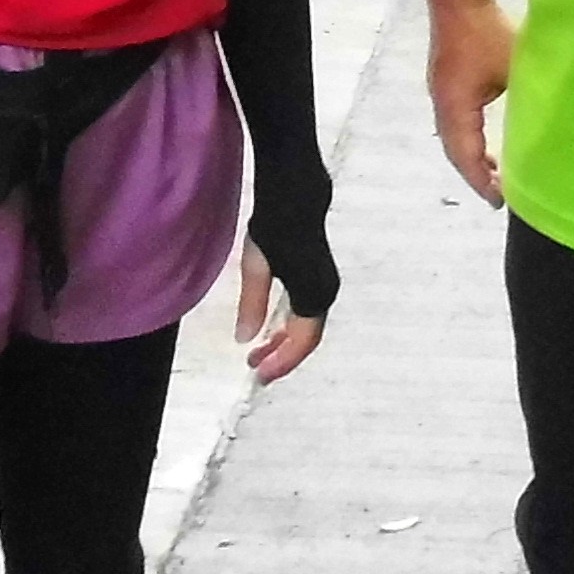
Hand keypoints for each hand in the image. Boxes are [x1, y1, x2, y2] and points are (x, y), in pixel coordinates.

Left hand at [235, 239, 326, 382]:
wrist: (296, 197)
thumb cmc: (274, 228)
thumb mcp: (255, 267)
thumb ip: (252, 304)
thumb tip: (245, 339)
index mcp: (311, 295)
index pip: (300, 342)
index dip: (280, 362)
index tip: (258, 375)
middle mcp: (325, 295)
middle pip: (306, 339)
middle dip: (281, 356)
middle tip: (254, 367)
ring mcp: (327, 288)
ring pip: (308, 329)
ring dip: (284, 343)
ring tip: (259, 352)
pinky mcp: (323, 280)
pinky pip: (309, 316)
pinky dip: (291, 328)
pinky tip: (272, 330)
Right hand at [428, 0, 516, 204]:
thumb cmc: (487, 29)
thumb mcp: (515, 66)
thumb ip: (530, 94)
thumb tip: (555, 121)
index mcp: (456, 105)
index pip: (466, 154)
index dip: (482, 180)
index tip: (499, 201)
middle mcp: (442, 103)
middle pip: (455, 151)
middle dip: (475, 174)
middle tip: (497, 195)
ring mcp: (440, 91)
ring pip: (452, 136)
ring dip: (471, 155)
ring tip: (494, 173)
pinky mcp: (445, 81)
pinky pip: (454, 121)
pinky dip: (468, 137)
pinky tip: (484, 139)